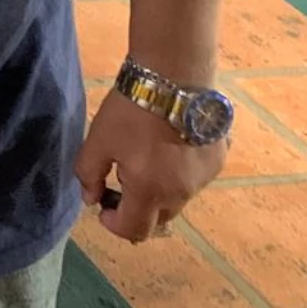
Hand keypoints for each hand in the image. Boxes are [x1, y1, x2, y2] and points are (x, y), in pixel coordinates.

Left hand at [74, 90, 227, 242]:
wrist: (175, 76)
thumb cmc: (131, 110)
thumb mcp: (98, 139)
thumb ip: (88, 174)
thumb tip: (91, 199)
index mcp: (150, 192)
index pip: (134, 230)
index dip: (114, 225)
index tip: (102, 207)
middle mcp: (182, 193)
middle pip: (159, 220)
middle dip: (136, 211)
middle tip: (120, 185)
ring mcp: (204, 179)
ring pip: (178, 200)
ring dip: (159, 193)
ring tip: (145, 163)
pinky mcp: (218, 161)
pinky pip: (195, 180)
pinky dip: (179, 175)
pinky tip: (169, 150)